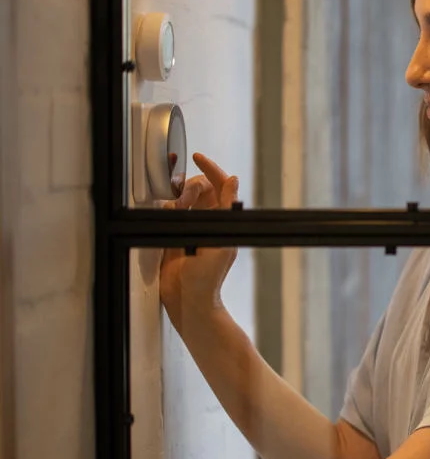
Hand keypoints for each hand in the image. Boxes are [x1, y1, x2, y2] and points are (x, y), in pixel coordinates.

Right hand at [159, 153, 240, 329]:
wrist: (188, 300)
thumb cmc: (208, 277)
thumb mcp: (221, 240)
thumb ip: (226, 209)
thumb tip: (234, 181)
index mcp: (223, 221)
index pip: (219, 187)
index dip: (210, 169)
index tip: (198, 157)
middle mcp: (207, 222)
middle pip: (198, 189)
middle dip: (189, 188)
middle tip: (185, 201)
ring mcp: (189, 228)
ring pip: (182, 199)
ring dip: (178, 200)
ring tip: (177, 213)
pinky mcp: (173, 236)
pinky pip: (167, 213)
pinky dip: (166, 210)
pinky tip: (168, 220)